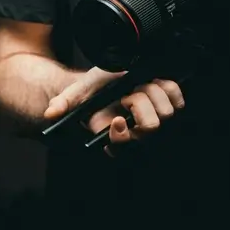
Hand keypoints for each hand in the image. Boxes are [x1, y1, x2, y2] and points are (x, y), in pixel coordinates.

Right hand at [44, 66, 184, 155]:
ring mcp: (159, 125)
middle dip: (139, 102)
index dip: (122, 138)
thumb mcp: (78, 94)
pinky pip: (178, 100)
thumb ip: (64, 102)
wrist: (112, 79)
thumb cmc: (96, 91)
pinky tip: (153, 84)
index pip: (123, 150)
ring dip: (152, 93)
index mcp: (114, 139)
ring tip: (138, 87)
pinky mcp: (173, 110)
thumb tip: (51, 113)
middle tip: (127, 93)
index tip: (116, 119)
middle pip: (151, 128)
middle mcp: (138, 137)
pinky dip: (167, 88)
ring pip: (167, 113)